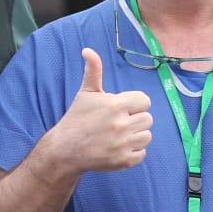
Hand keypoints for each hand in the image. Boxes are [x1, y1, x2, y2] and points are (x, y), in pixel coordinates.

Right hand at [51, 48, 151, 172]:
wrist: (65, 149)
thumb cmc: (77, 118)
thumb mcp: (86, 93)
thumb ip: (93, 71)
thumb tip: (88, 50)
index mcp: (115, 105)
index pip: (145, 101)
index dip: (135, 104)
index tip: (122, 108)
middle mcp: (121, 124)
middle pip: (148, 119)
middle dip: (135, 119)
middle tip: (119, 122)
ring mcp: (123, 144)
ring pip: (147, 136)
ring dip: (136, 135)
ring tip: (119, 135)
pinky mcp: (123, 161)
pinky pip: (142, 153)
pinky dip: (134, 151)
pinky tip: (119, 147)